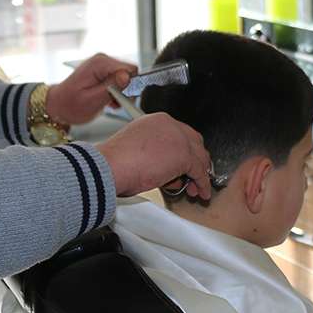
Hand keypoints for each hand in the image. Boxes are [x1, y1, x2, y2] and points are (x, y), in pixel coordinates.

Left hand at [45, 53, 137, 126]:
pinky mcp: (103, 72)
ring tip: (109, 103)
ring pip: (126, 78)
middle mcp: (103, 60)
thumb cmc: (70, 105)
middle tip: (114, 103)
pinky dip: (117, 92)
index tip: (120, 99)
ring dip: (121, 93)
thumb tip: (127, 77)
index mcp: (100, 64)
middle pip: (129, 73)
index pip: (130, 70)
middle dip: (126, 91)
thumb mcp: (92, 100)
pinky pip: (120, 80)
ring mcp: (103, 65)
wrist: (58, 105)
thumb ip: (111, 88)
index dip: (129, 87)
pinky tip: (108, 100)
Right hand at [95, 113, 212, 197]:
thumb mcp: (136, 150)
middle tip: (193, 176)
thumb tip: (163, 168)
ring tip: (193, 188)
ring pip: (199, 157)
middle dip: (196, 161)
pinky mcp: (184, 155)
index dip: (186, 150)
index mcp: (157, 121)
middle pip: (194, 142)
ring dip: (199, 174)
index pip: (180, 133)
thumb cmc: (114, 162)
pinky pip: (199, 171)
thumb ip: (154, 153)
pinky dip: (202, 184)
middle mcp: (169, 125)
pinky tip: (201, 192)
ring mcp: (179, 139)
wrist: (110, 167)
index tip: (186, 163)